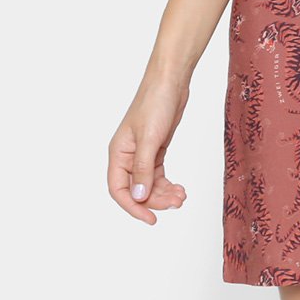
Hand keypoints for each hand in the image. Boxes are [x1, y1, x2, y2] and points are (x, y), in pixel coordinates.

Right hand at [107, 78, 190, 223]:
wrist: (171, 80)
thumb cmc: (155, 102)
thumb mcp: (150, 138)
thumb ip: (143, 169)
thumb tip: (139, 197)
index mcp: (118, 153)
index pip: (119, 190)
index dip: (133, 207)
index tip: (150, 219)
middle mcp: (128, 156)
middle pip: (137, 189)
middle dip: (155, 200)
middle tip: (176, 204)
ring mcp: (142, 153)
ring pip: (149, 184)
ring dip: (164, 193)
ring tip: (182, 197)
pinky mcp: (156, 148)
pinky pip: (158, 174)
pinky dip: (168, 183)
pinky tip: (179, 188)